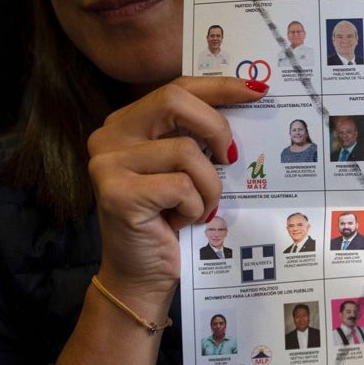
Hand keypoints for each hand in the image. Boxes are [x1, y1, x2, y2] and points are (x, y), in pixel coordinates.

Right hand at [85, 76, 266, 308]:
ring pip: (187, 151)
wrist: (142, 277)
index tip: (256, 90)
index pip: (175, 88)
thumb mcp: (185, 168)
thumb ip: (197, 134)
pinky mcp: (116, 194)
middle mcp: (107, 137)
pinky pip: (182, 186)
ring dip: (208, 187)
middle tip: (230, 158)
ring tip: (196, 209)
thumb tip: (249, 97)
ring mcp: (107, 164)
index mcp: (124, 123)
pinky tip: (179, 223)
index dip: (219, 87)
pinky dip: (195, 207)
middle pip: (174, 101)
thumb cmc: (169, 221)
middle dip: (215, 127)